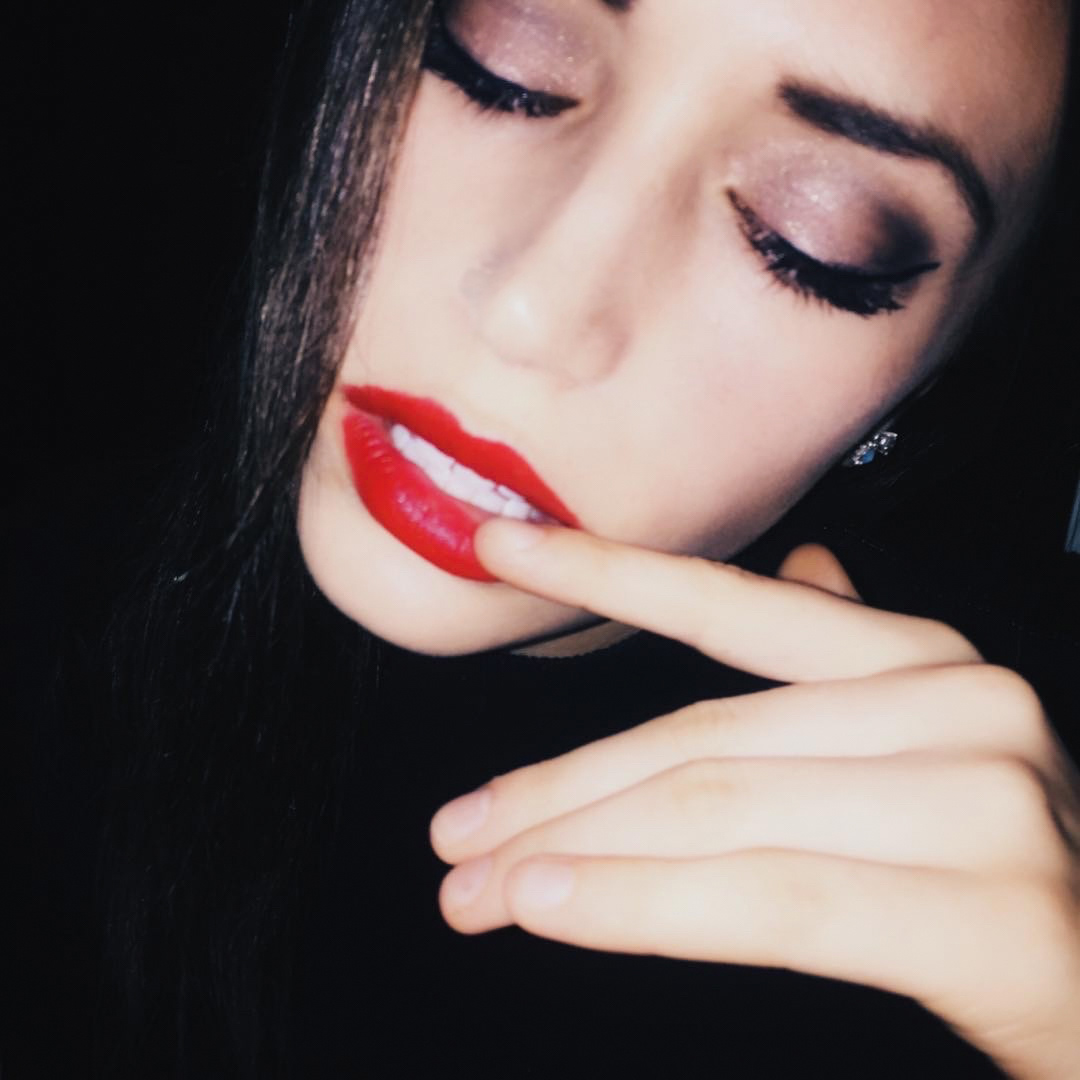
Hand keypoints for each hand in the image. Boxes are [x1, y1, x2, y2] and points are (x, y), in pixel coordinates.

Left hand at [430, 521, 1079, 1079]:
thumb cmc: (1007, 875)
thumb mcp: (932, 750)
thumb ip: (855, 658)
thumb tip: (804, 562)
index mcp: (920, 661)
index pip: (731, 604)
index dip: (605, 570)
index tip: (499, 548)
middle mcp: (954, 703)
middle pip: (698, 738)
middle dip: (557, 789)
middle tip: (456, 831)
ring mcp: (981, 800)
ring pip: (712, 813)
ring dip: (570, 852)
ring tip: (474, 888)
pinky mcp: (991, 916)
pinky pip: (766, 900)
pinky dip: (637, 904)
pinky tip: (547, 909)